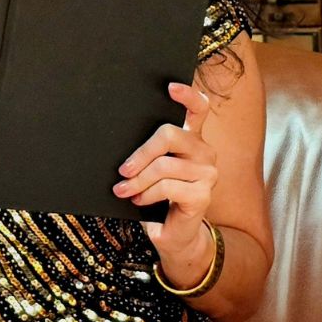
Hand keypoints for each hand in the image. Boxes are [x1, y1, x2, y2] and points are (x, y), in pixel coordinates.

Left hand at [113, 82, 215, 262]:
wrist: (173, 234)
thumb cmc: (157, 197)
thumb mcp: (149, 168)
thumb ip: (145, 151)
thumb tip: (114, 138)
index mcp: (191, 138)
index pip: (198, 108)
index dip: (187, 95)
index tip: (170, 87)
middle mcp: (204, 151)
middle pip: (169, 134)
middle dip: (140, 152)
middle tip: (122, 169)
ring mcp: (207, 172)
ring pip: (164, 165)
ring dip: (137, 180)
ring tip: (123, 190)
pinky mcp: (203, 194)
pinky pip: (168, 187)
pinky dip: (147, 194)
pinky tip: (138, 200)